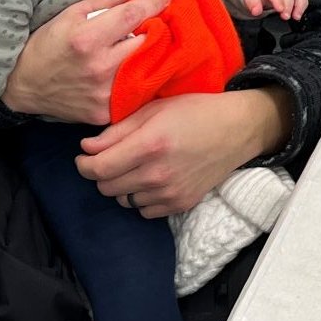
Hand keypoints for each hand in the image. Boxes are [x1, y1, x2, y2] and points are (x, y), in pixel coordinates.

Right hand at [2, 0, 171, 123]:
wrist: (24, 86)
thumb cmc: (47, 45)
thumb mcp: (71, 14)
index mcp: (87, 39)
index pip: (132, 15)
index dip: (153, 3)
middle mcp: (99, 67)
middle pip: (145, 41)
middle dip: (153, 29)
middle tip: (154, 23)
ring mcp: (104, 93)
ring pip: (146, 68)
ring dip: (149, 54)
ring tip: (143, 46)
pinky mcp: (106, 112)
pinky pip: (135, 91)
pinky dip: (138, 78)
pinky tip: (134, 69)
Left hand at [76, 87, 292, 216]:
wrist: (238, 129)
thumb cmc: (195, 111)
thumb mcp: (154, 109)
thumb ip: (117, 131)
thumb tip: (86, 148)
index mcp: (148, 145)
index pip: (98, 168)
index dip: (83, 164)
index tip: (84, 156)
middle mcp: (157, 174)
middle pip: (106, 188)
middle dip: (102, 173)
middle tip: (111, 159)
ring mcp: (169, 193)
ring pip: (123, 201)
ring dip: (122, 186)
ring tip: (135, 168)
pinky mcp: (180, 204)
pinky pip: (144, 210)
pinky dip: (141, 198)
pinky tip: (151, 179)